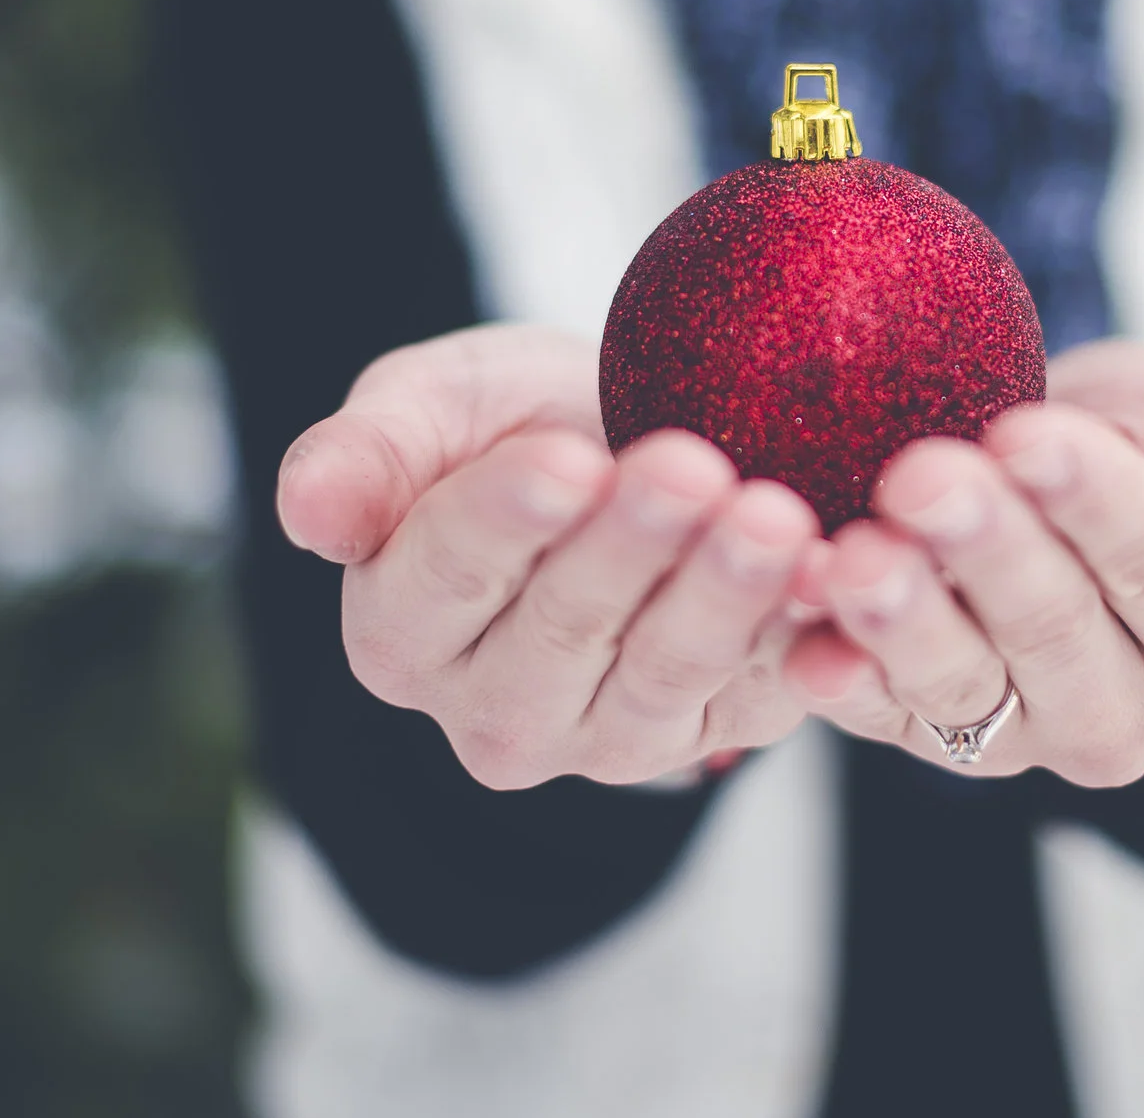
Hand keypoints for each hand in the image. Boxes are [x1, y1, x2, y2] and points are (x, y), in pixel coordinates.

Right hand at [276, 323, 819, 789]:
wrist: (631, 448)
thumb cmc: (513, 423)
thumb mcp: (430, 407)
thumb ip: (366, 454)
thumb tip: (306, 512)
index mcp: (400, 629)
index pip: (444, 576)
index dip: (505, 520)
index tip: (563, 459)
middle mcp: (492, 710)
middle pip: (563, 630)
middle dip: (632, 546)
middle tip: (693, 468)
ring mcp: (605, 737)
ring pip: (664, 673)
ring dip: (724, 596)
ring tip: (775, 516)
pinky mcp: (710, 735)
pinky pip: (758, 694)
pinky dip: (801, 639)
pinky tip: (837, 578)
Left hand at [783, 341, 1143, 785]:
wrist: (1047, 466)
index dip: (1094, 501)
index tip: (1027, 434)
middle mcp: (1125, 710)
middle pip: (1055, 632)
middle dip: (986, 550)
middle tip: (922, 477)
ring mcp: (1019, 733)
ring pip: (963, 687)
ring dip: (904, 623)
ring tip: (855, 560)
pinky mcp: (923, 733)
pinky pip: (878, 714)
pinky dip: (840, 680)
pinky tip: (804, 646)